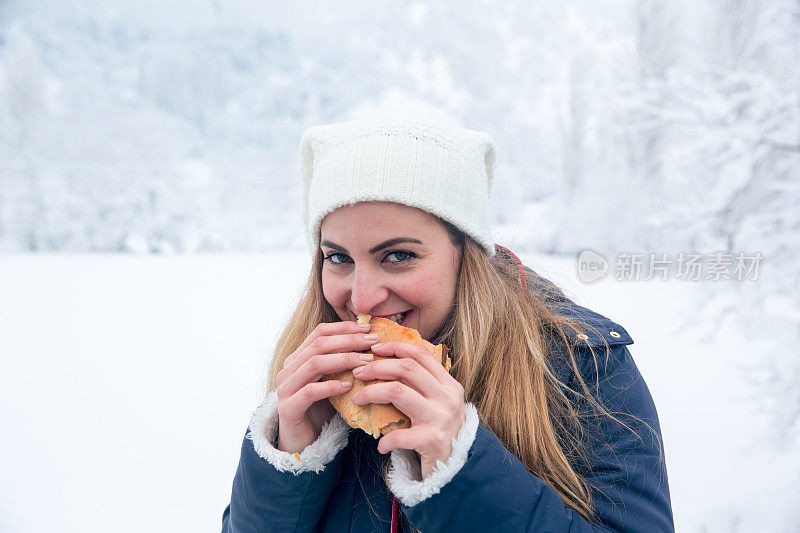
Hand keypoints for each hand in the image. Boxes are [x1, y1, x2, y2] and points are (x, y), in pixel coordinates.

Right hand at [275, 321, 380, 452]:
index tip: (368, 327)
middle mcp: (288, 369)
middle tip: (372, 341)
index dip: (344, 327)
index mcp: (297, 358)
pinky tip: (348, 386)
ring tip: (366, 361)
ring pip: (314, 364)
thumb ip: (343, 363)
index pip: (320, 333)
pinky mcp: (288, 408)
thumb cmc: (321, 409)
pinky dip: (330, 386)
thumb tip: (372, 343)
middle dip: (348, 340)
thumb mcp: (332, 381)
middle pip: (318, 345)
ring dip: (343, 360)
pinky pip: (310, 391)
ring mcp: (285, 388)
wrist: (302, 442)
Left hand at [349, 340, 465, 478]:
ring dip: (371, 393)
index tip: (375, 348)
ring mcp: (441, 417)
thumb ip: (422, 385)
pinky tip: (380, 446)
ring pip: (397, 391)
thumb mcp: (439, 404)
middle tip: (358, 373)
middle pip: (406, 368)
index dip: (396, 346)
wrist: (458, 469)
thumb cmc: (441, 433)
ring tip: (358, 399)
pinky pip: (399, 435)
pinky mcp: (432, 440)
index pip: (421, 354)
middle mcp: (447, 397)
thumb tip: (387, 364)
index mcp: (449, 385)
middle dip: (377, 366)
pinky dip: (385, 441)